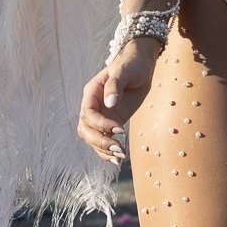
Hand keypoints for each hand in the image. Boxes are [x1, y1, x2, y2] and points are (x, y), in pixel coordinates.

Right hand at [77, 36, 160, 165]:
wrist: (141, 67)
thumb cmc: (131, 65)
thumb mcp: (124, 71)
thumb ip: (115, 85)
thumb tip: (109, 103)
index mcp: (91, 92)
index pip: (88, 114)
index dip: (100, 124)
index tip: (119, 129)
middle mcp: (92, 106)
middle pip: (86, 130)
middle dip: (100, 141)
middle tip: (119, 148)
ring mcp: (100, 116)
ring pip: (92, 139)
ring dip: (104, 150)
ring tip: (121, 156)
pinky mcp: (110, 124)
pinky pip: (102, 141)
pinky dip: (107, 153)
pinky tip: (117, 160)